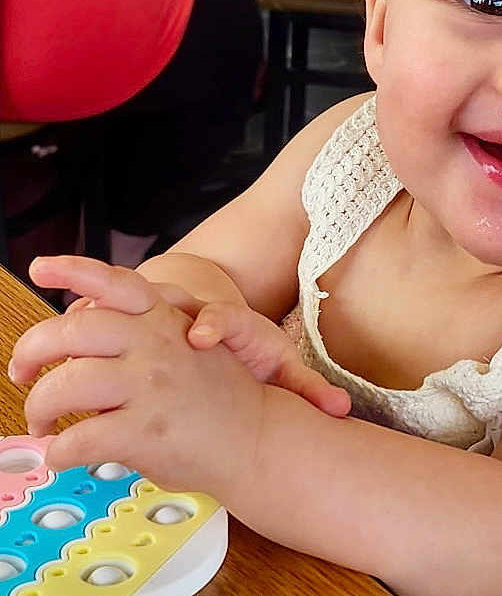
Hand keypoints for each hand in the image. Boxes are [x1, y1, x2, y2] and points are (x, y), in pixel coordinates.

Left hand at [9, 256, 265, 496]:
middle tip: (20, 371)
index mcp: (164, 319)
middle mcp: (154, 343)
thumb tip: (83, 322)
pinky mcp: (144, 431)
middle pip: (70, 331)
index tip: (41, 267)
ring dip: (39, 408)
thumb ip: (144, 329)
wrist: (258, 433)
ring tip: (42, 422)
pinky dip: (60, 451)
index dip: (73, 269)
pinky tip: (63, 453)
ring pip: (62, 386)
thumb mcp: (188, 342)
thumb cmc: (217, 394)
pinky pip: (77, 439)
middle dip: (29, 352)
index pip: (115, 282)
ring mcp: (149, 386)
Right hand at [68, 275, 349, 417]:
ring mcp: (158, 304)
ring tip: (54, 291)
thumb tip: (341, 410)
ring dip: (91, 285)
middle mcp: (189, 308)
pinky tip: (43, 291)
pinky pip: (102, 295)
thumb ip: (304, 389)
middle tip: (112, 311)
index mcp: (230, 324)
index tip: (201, 335)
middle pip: (164, 292)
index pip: (225, 318)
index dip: (214, 324)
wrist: (223, 320)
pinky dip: (75, 293)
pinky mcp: (131, 308)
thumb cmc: (248, 350)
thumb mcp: (277, 369)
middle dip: (140, 296)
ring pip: (124, 286)